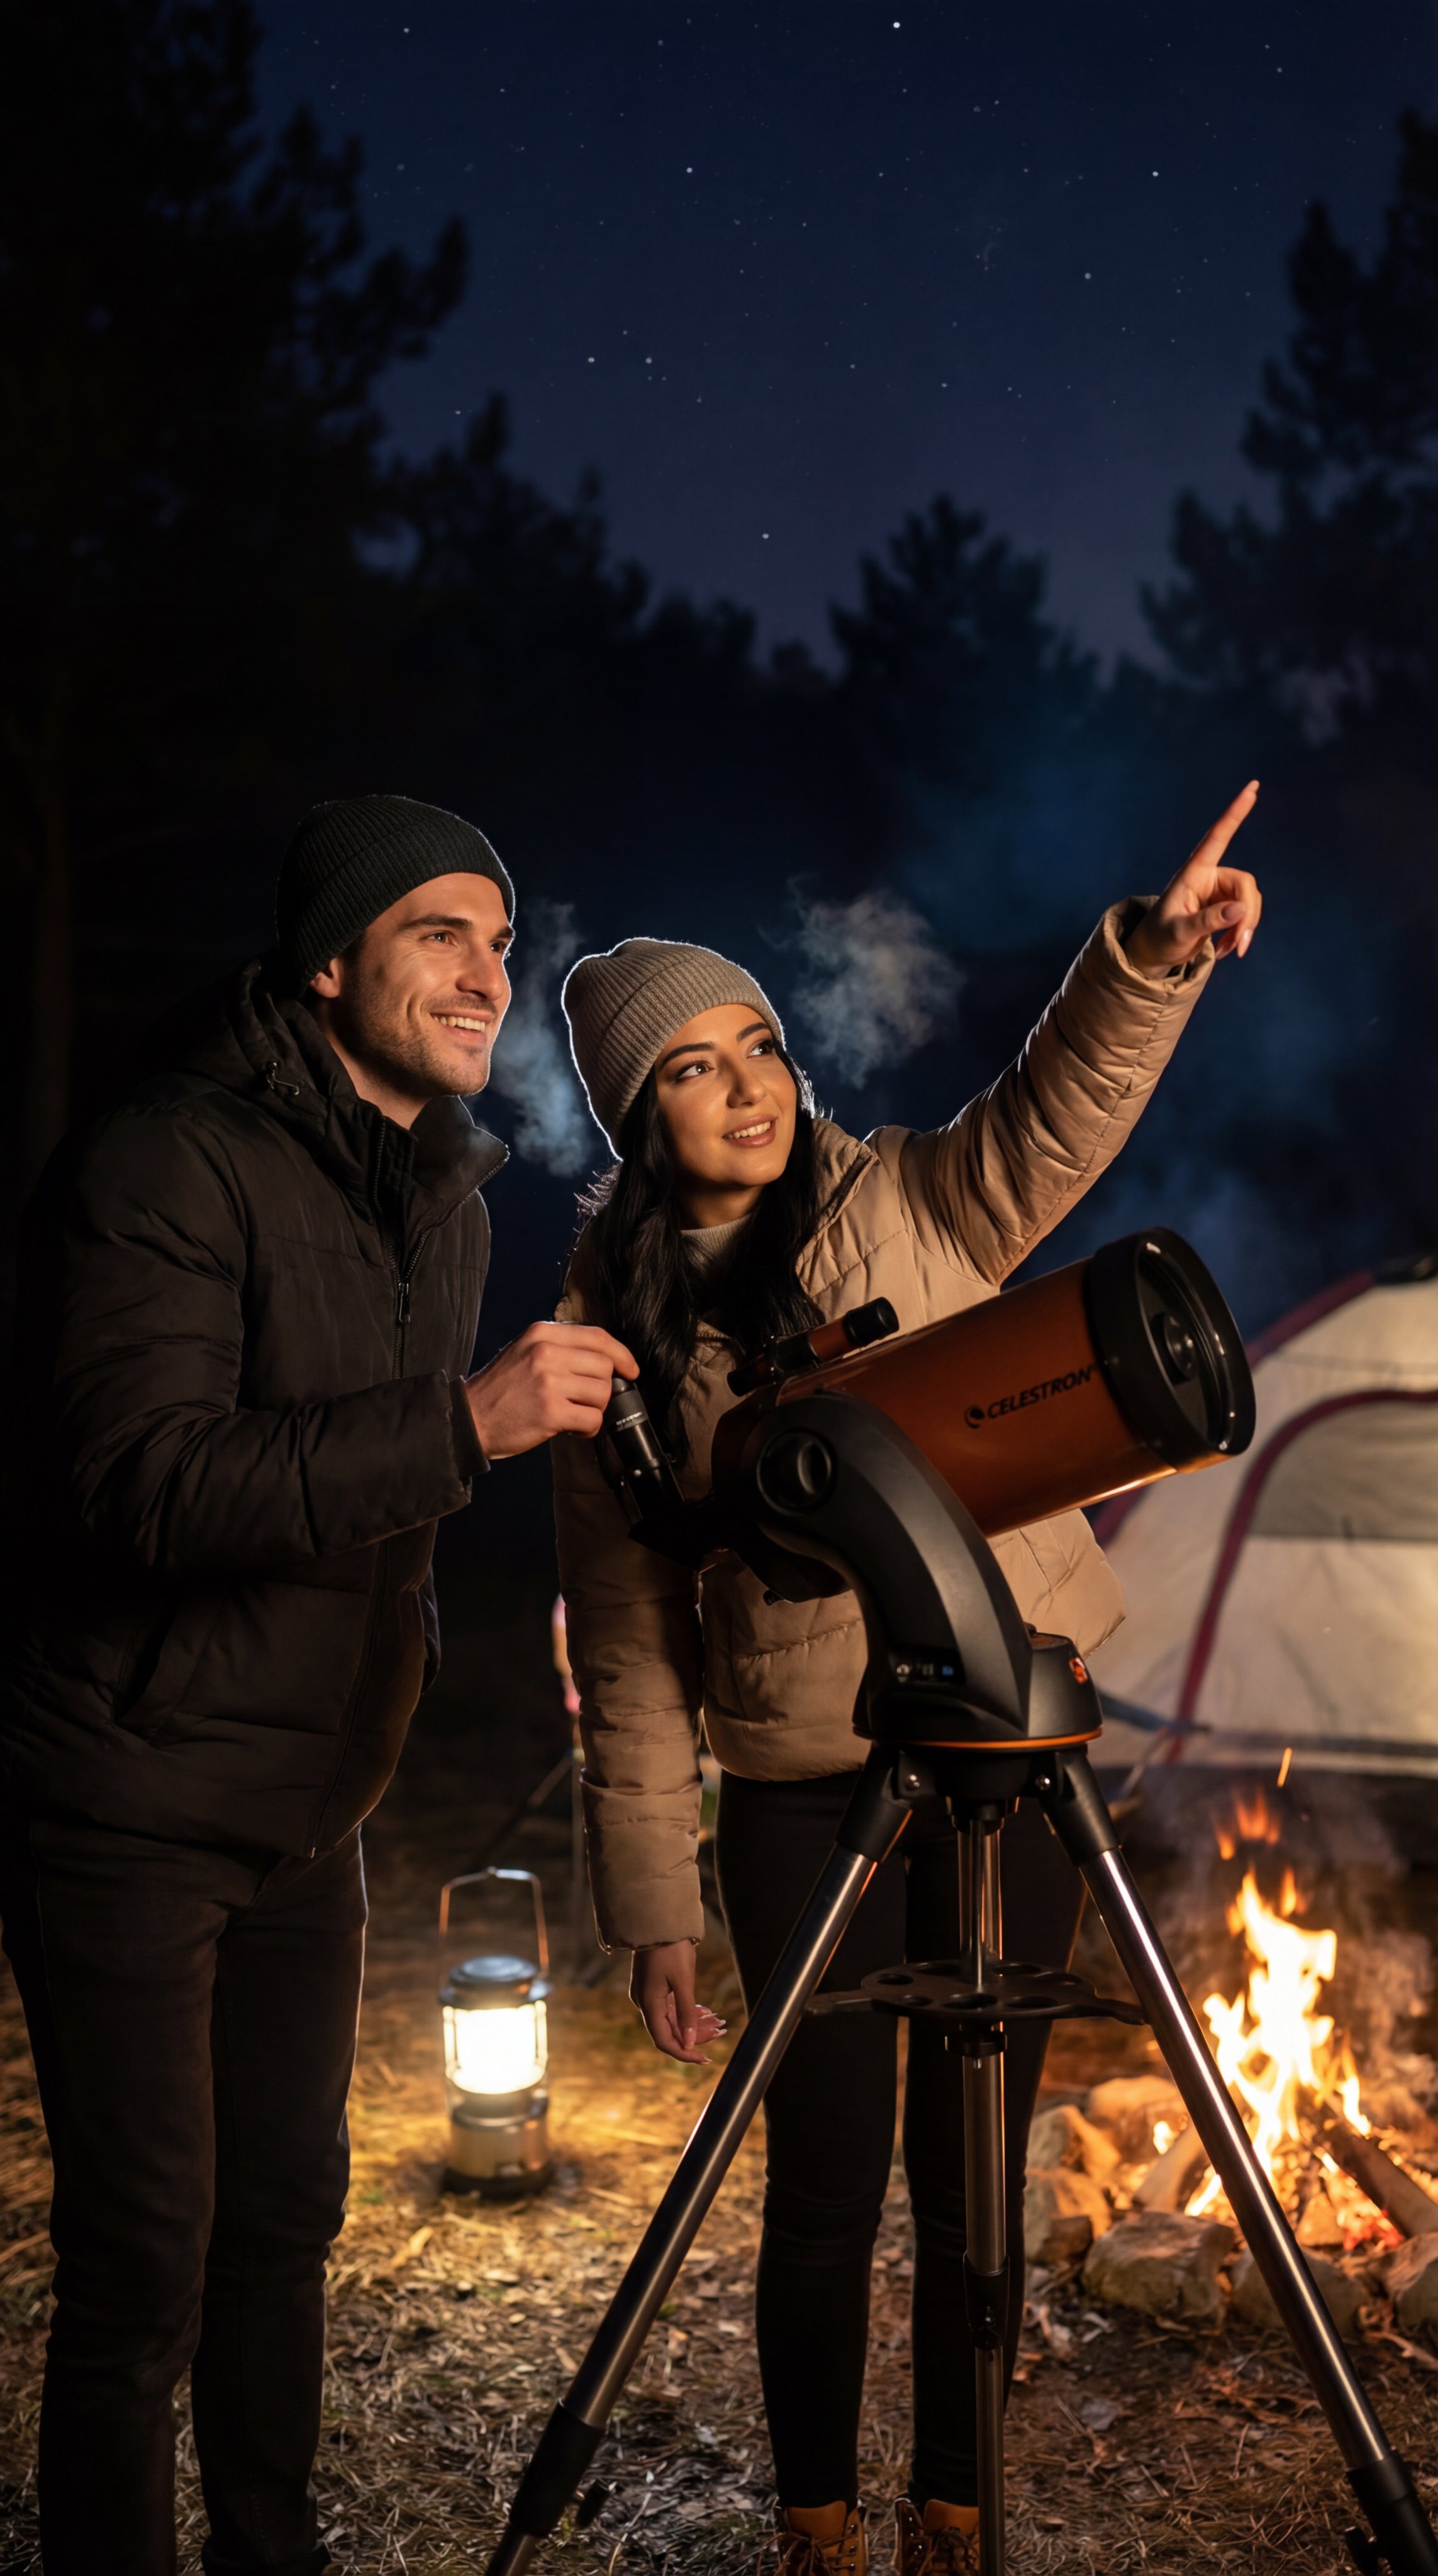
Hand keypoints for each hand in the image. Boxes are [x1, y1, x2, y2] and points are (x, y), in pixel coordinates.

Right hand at [464, 1321, 638, 1459]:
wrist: (468, 1418)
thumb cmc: (499, 1390)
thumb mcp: (524, 1352)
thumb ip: (558, 1349)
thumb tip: (603, 1361)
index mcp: (541, 1334)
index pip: (597, 1337)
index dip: (621, 1354)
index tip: (630, 1369)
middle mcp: (546, 1353)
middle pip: (604, 1366)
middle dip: (602, 1388)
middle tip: (584, 1401)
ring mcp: (548, 1382)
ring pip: (602, 1393)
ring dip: (594, 1409)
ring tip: (574, 1415)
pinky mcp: (550, 1412)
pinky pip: (592, 1419)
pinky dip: (588, 1429)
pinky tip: (572, 1430)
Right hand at [630, 1941, 727, 2066]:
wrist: (657, 1920)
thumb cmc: (670, 1949)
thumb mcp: (683, 1980)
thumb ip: (686, 2013)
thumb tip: (689, 2043)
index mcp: (649, 2004)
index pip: (664, 2041)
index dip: (684, 2053)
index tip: (705, 2059)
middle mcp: (645, 2003)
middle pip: (670, 2031)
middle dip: (694, 2036)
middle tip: (719, 2033)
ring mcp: (648, 1994)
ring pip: (672, 2019)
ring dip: (694, 2023)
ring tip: (718, 2022)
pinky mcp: (654, 1986)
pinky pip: (671, 2007)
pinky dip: (687, 2011)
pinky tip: (704, 2011)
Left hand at [1125, 780, 1262, 974]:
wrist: (1154, 954)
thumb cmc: (1159, 939)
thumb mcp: (1179, 933)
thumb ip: (1208, 921)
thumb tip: (1240, 909)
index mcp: (1194, 872)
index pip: (1218, 836)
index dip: (1235, 812)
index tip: (1252, 787)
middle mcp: (1209, 877)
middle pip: (1246, 885)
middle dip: (1247, 916)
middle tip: (1238, 946)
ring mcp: (1219, 892)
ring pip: (1250, 902)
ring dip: (1244, 929)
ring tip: (1228, 952)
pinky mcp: (1226, 907)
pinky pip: (1246, 915)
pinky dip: (1240, 935)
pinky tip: (1226, 951)